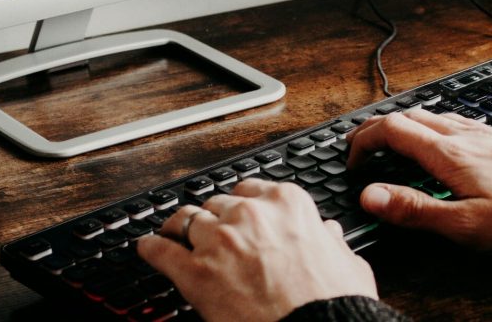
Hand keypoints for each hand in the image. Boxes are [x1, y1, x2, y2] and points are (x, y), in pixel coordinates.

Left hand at [137, 179, 377, 321]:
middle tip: (207, 229)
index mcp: (287, 202)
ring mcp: (219, 240)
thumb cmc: (332, 302)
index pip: (250, 190)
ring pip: (186, 219)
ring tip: (170, 230)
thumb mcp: (346, 261)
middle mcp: (250, 214)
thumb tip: (328, 233)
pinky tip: (145, 247)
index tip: (236, 211)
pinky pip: (162, 251)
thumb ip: (331, 241)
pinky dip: (150, 247)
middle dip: (212, 217)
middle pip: (217, 203)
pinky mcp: (195, 273)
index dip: (241, 203)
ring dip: (178, 226)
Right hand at [347, 108, 491, 253]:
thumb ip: (414, 209)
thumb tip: (371, 196)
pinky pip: (453, 118)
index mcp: (447, 153)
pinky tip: (438, 139)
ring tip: (391, 141)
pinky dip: (430, 124)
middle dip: (377, 127)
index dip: (364, 140)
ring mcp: (480, 131)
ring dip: (403, 123)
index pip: (392, 129)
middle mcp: (461, 134)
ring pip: (431, 114)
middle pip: (407, 115)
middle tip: (359, 145)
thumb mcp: (462, 224)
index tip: (351, 159)